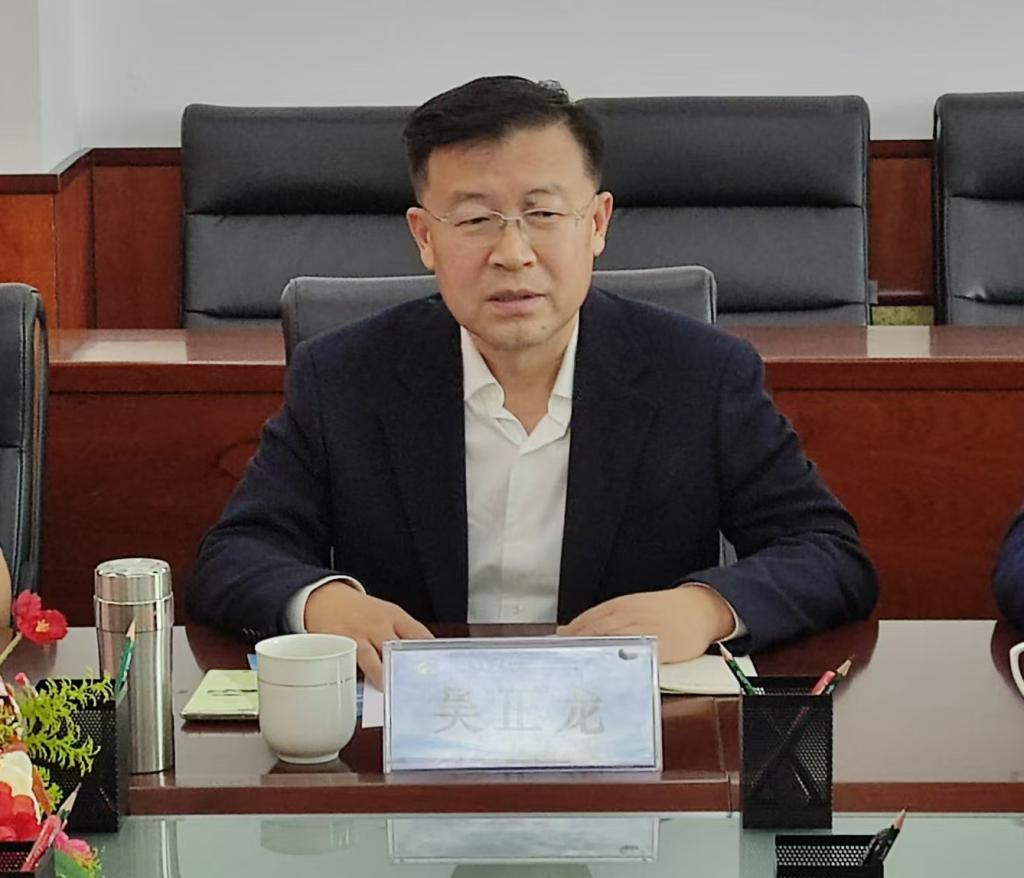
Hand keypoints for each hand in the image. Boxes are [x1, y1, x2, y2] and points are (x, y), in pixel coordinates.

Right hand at [304, 582, 432, 687]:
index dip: (429, 654)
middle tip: (417, 685)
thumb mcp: (386, 616)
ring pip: (374, 657)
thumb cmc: (362, 614)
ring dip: (383, 674)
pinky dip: (359, 676)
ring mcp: (360, 635)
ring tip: (390, 690)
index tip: (438, 671)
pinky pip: (352, 663)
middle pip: (398, 647)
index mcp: (396, 617)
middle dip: (407, 666)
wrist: (327, 599)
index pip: (419, 635)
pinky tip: (365, 687)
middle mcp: (379, 625)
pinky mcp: (341, 645)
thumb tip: (420, 665)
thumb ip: (402, 636)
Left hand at [557, 584, 735, 663]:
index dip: (568, 637)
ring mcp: (642, 631)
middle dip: (575, 649)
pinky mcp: (658, 647)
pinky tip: (608, 673)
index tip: (552, 650)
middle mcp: (627, 616)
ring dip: (591, 656)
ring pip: (610, 643)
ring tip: (575, 672)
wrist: (699, 608)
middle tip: (558, 666)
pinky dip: (620, 663)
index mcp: (619, 606)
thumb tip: (571, 632)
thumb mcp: (633, 608)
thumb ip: (606, 620)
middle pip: (593, 633)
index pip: (586, 622)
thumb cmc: (664, 611)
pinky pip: (635, 656)